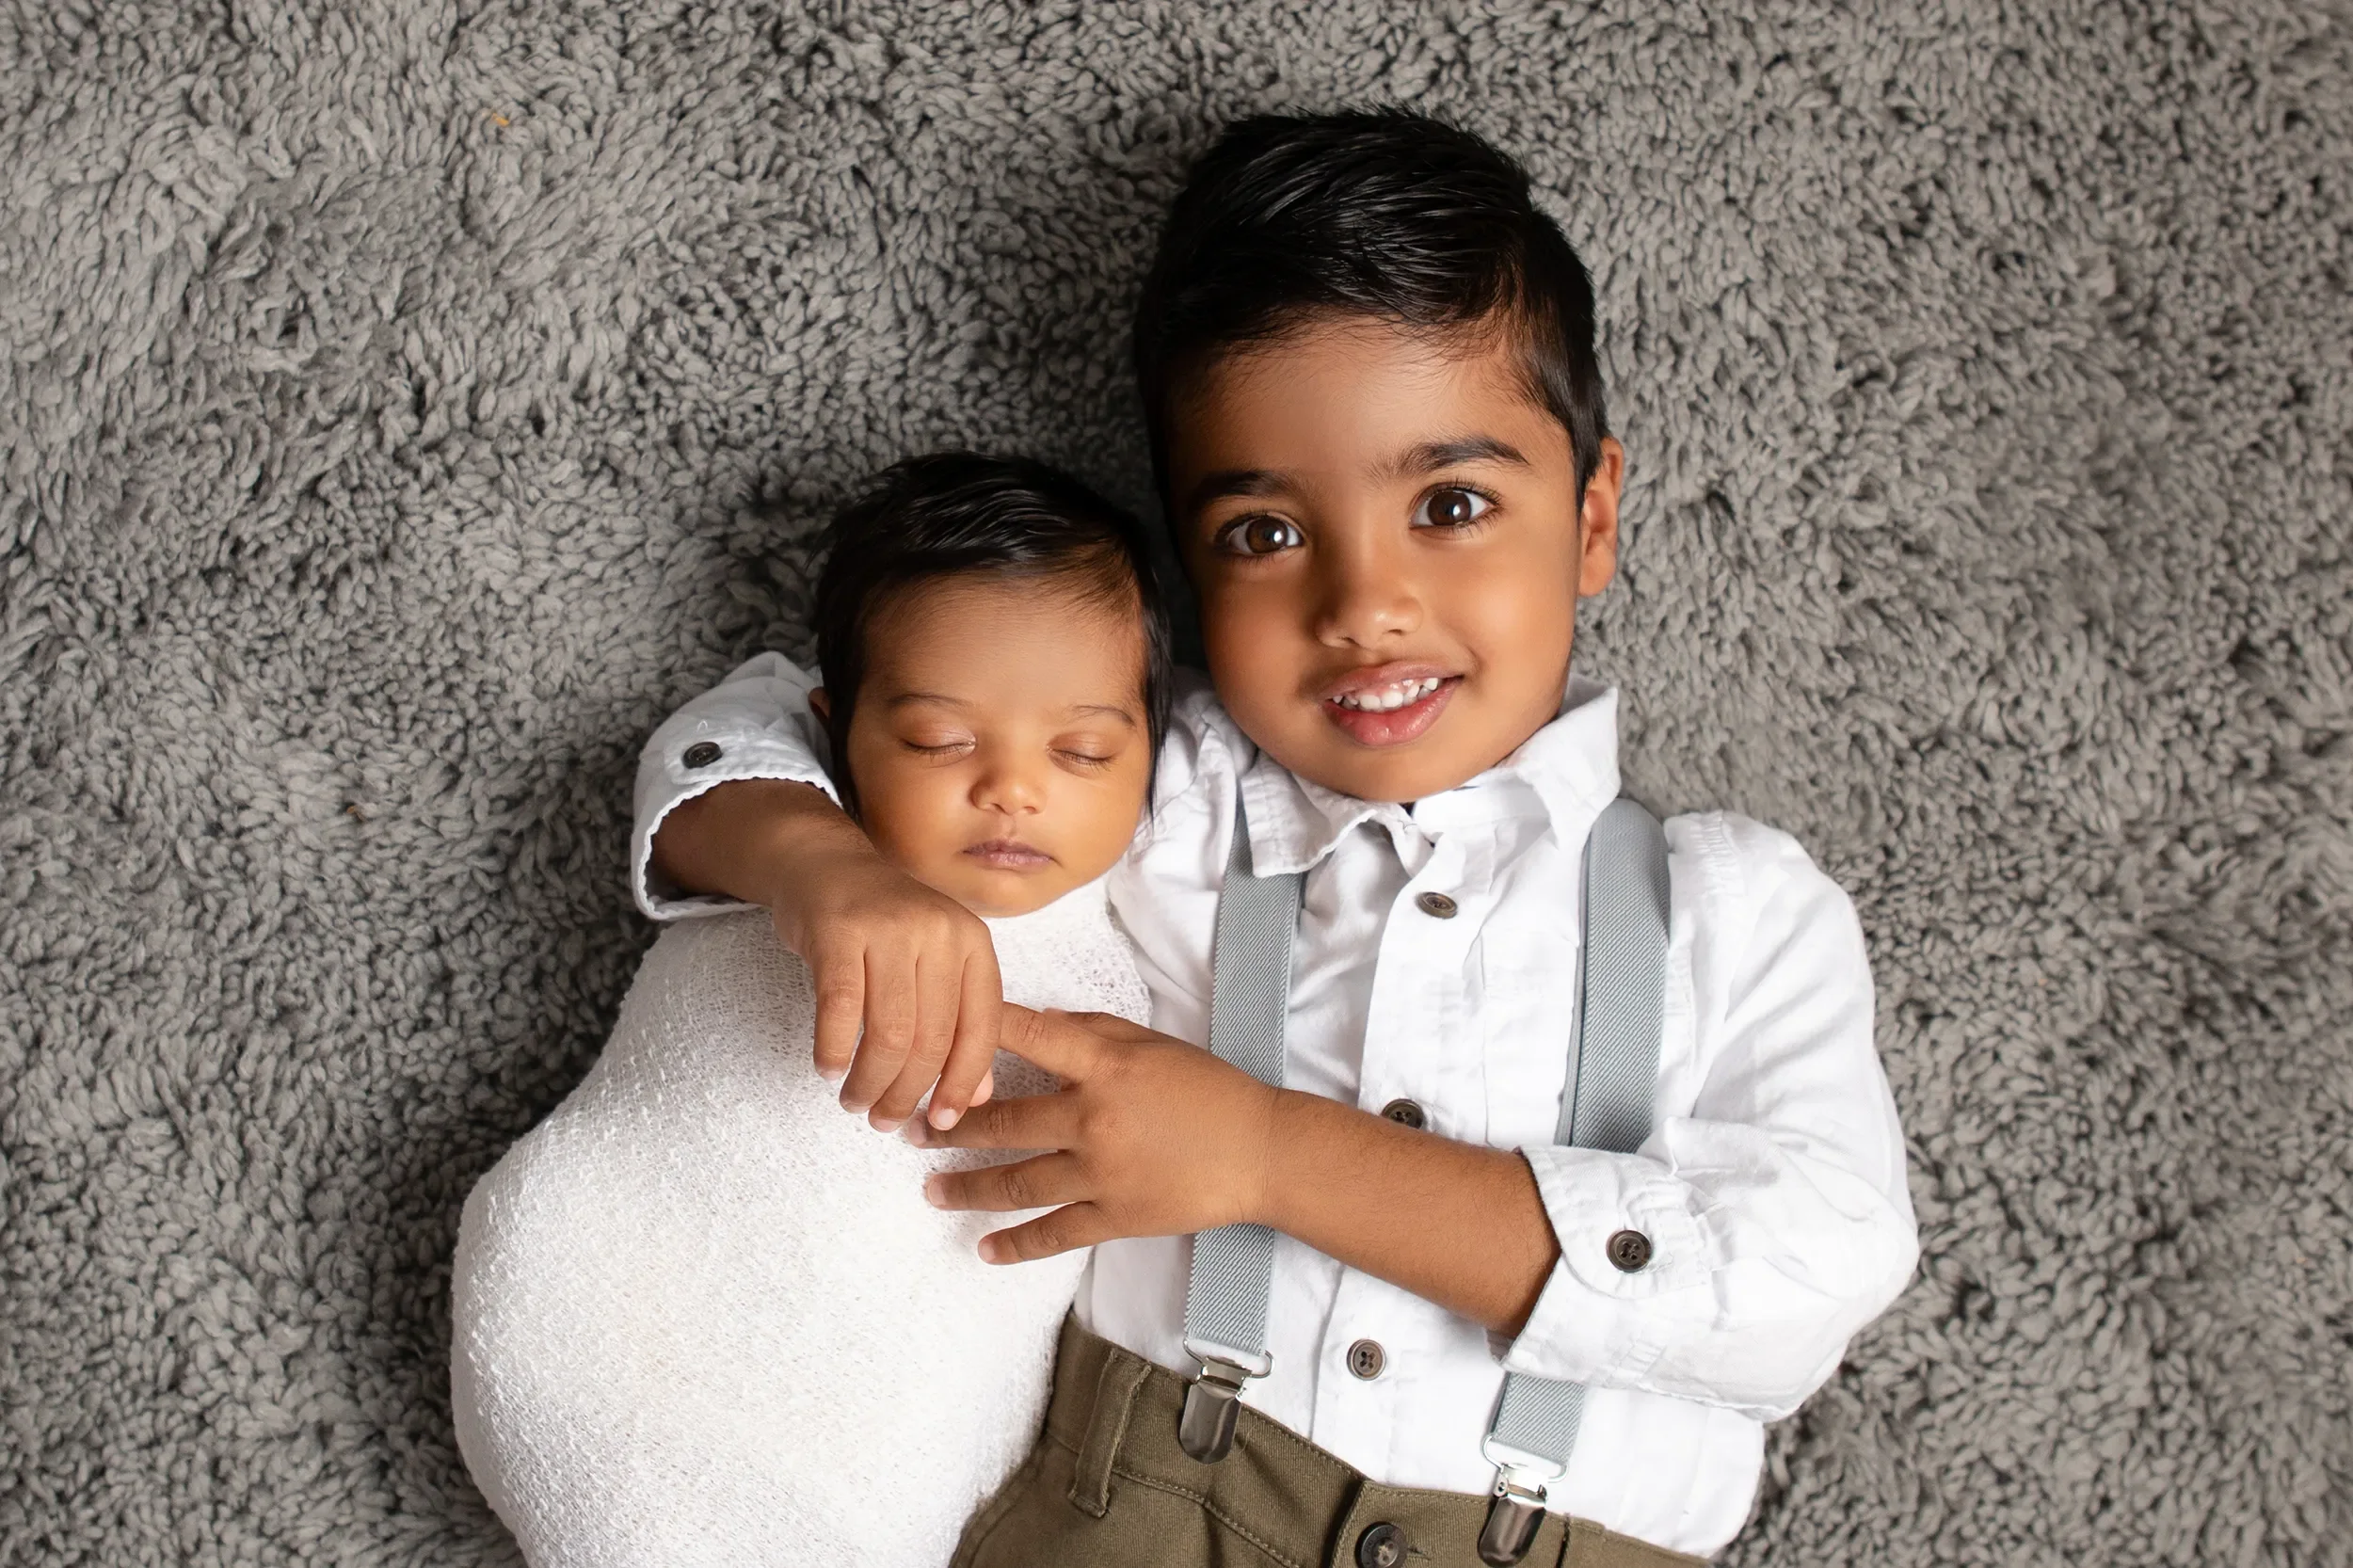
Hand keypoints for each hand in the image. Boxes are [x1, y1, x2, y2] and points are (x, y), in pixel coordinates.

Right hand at [653, 779, 1001, 1130]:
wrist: (824, 863)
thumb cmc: (884, 927)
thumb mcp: (935, 964)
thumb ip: (960, 1021)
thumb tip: (979, 1097)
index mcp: (972, 943)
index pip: (981, 1028)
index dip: (963, 1083)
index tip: (942, 1121)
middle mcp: (939, 932)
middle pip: (932, 1039)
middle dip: (908, 1093)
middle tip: (884, 1121)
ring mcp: (889, 929)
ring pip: (889, 1033)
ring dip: (870, 1081)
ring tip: (854, 1102)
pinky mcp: (839, 932)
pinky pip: (840, 1011)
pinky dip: (834, 1051)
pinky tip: (828, 1069)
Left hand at [913, 1005, 1279, 1262]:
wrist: (1261, 1151)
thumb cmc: (1207, 1088)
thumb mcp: (1150, 1042)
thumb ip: (1088, 1032)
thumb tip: (1032, 1024)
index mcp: (1104, 1065)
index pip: (1026, 1037)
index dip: (975, 1031)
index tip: (929, 1032)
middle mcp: (1094, 1119)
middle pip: (1003, 1122)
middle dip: (949, 1125)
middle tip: (910, 1129)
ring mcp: (1101, 1174)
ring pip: (1015, 1182)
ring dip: (966, 1186)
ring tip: (930, 1188)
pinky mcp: (1115, 1218)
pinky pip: (1053, 1234)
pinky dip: (1015, 1245)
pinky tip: (983, 1249)